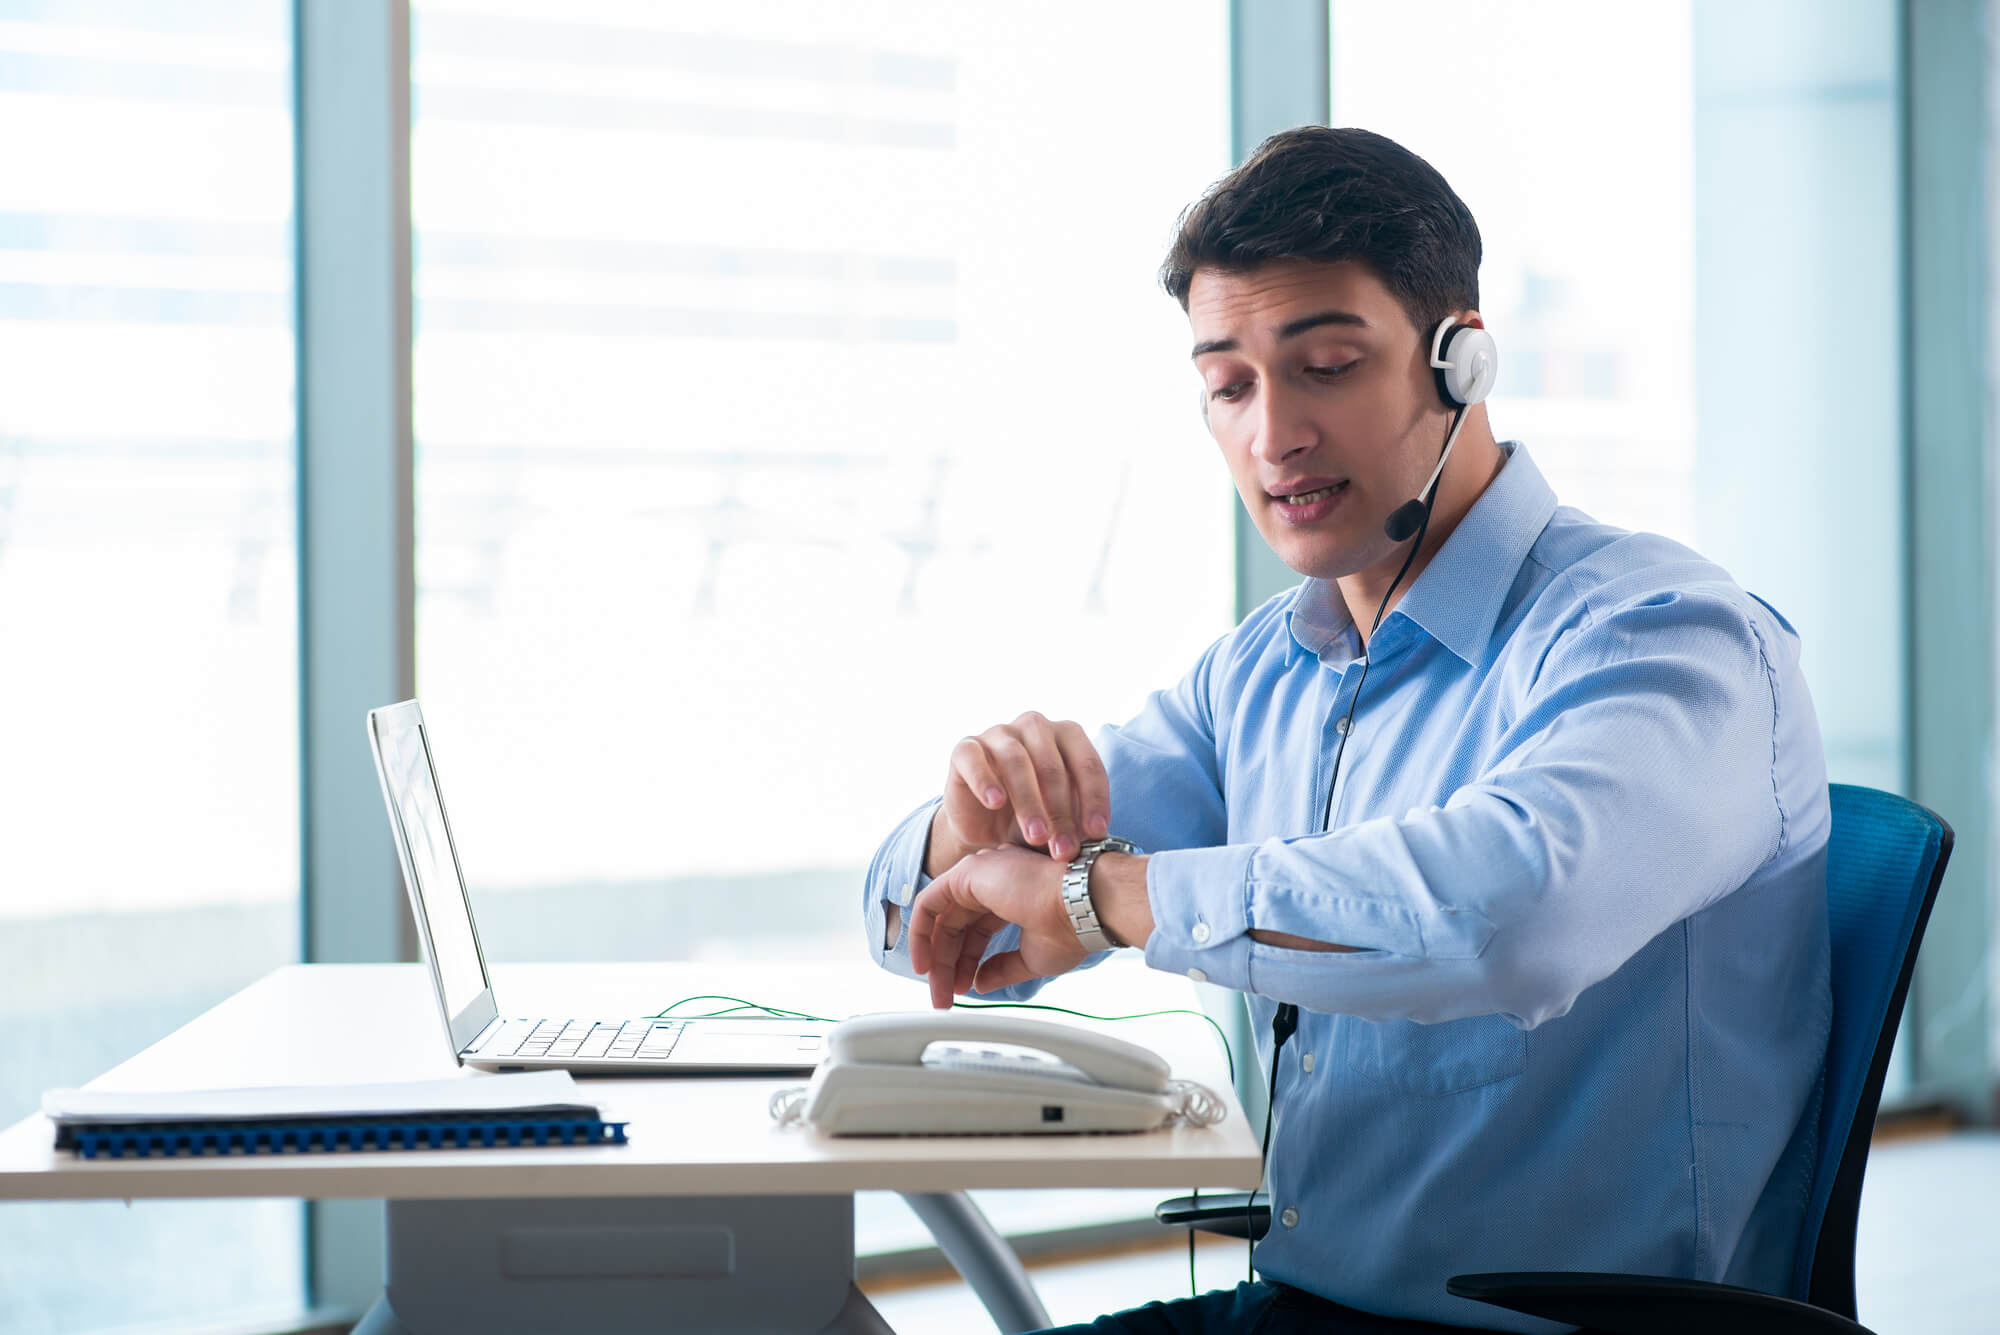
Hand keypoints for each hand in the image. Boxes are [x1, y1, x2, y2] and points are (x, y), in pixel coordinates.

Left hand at [907, 845, 1084, 1008]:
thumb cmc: (1072, 928)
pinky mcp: (967, 873)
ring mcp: (980, 874)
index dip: (967, 963)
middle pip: (956, 926)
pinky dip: (921, 933)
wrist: (1084, 908)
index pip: (976, 931)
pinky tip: (924, 963)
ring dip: (935, 957)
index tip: (963, 989)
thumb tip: (980, 982)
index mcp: (1011, 896)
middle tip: (945, 997)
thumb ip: (1002, 968)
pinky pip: (929, 904)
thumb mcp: (1031, 958)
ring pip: (941, 918)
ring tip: (937, 991)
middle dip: (948, 966)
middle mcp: (993, 880)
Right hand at [941, 712, 1109, 864]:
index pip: (1087, 763)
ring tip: (1036, 836)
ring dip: (1029, 801)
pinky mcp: (965, 748)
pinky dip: (985, 779)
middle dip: (1061, 810)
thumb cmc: (1032, 818)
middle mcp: (1034, 727)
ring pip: (1016, 760)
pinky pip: (974, 757)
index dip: (1094, 799)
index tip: (1095, 834)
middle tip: (1063, 847)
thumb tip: (1099, 836)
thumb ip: (1080, 821)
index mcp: (1066, 736)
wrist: (985, 830)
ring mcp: (998, 734)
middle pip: (1052, 764)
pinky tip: (995, 803)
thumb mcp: (1062, 820)